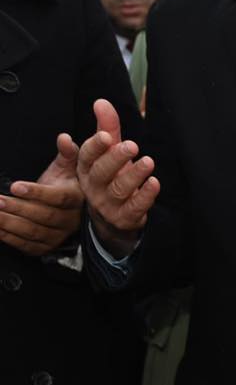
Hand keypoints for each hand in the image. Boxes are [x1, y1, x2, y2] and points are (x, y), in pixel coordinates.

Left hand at [0, 134, 83, 255]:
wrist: (72, 211)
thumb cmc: (66, 184)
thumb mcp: (68, 167)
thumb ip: (67, 152)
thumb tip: (63, 137)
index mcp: (77, 198)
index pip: (58, 198)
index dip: (36, 193)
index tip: (15, 186)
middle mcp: (71, 219)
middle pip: (43, 216)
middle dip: (18, 208)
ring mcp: (59, 235)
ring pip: (33, 232)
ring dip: (9, 223)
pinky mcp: (47, 247)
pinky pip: (27, 245)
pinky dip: (9, 237)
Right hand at [76, 98, 157, 255]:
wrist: (112, 216)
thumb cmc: (111, 176)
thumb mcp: (108, 152)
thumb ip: (107, 127)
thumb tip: (101, 102)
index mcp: (87, 168)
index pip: (87, 155)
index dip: (95, 146)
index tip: (106, 135)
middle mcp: (94, 186)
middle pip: (102, 172)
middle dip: (116, 158)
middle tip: (132, 145)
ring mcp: (108, 204)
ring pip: (119, 189)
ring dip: (134, 175)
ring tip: (148, 162)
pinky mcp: (125, 217)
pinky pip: (135, 207)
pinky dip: (145, 195)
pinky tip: (155, 183)